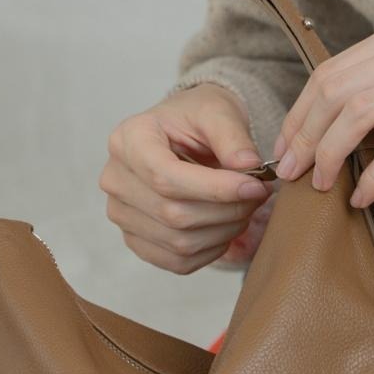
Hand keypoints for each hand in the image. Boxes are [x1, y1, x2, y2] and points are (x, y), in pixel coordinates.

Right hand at [100, 85, 276, 275]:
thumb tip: (250, 166)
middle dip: (227, 210)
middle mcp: (115, 179)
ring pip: (179, 242)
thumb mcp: (217, 111)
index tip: (255, 185)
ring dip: (224, 231)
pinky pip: (177, 262)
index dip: (215, 188)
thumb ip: (233, 136)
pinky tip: (226, 225)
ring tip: (245, 207)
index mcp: (128, 140)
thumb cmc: (196, 117)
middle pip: (173, 214)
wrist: (183, 132)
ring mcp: (121, 213)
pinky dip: (211, 250)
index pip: (165, 177)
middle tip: (258, 194)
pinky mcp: (136, 239)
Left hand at [269, 14, 373, 209]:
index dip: (300, 109)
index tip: (284, 144)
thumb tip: (327, 126)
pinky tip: (362, 196)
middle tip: (290, 170)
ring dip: (330, 152)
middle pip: (338, 88)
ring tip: (320, 183)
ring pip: (361, 112)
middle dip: (304, 134)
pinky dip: (373, 175)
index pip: (334, 68)